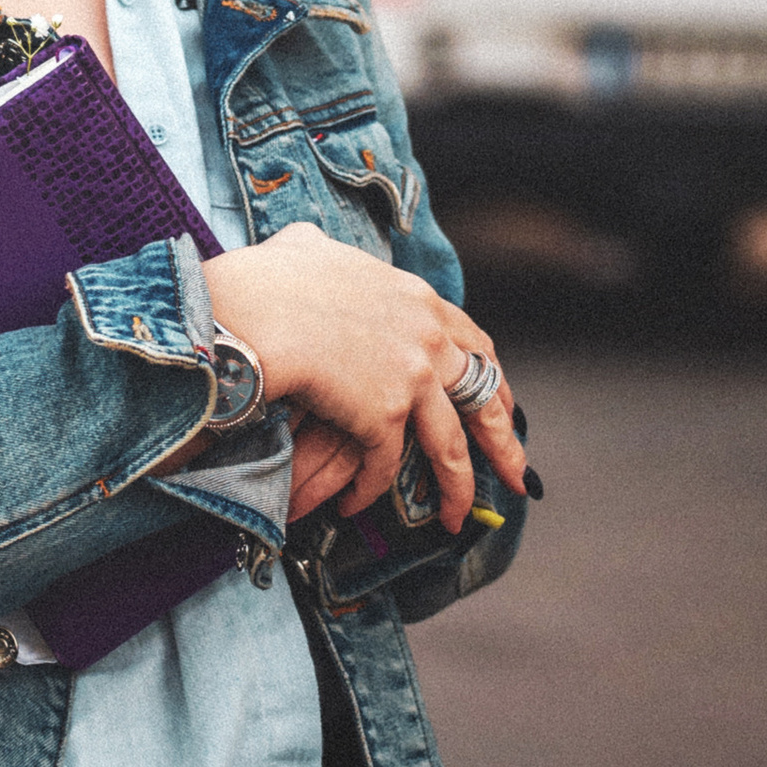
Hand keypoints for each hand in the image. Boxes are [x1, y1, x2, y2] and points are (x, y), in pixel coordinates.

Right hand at [205, 222, 529, 528]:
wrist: (250, 308)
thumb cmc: (268, 277)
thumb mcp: (311, 250)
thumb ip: (329, 258)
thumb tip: (312, 250)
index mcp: (416, 298)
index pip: (473, 343)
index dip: (489, 378)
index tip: (497, 404)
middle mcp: (426, 337)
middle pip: (482, 397)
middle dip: (503, 439)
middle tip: (516, 473)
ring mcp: (410, 377)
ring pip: (449, 446)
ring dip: (455, 487)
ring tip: (453, 516)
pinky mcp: (382, 415)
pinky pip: (387, 468)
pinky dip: (371, 491)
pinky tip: (356, 505)